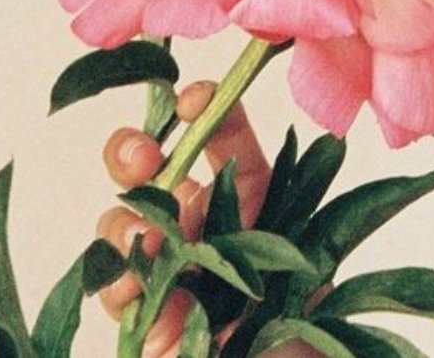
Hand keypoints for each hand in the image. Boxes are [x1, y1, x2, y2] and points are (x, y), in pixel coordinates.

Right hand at [96, 81, 322, 357]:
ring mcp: (166, 269)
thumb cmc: (302, 334)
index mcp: (248, 206)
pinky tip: (141, 292)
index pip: (222, 142)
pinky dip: (121, 282)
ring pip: (122, 223)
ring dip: (125, 222)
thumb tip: (318, 153)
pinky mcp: (143, 314)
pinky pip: (115, 285)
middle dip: (133, 152)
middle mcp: (201, 228)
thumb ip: (297, 223)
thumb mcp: (314, 267)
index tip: (196, 99)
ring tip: (147, 242)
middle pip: (150, 171)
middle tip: (142, 161)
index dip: (206, 111)